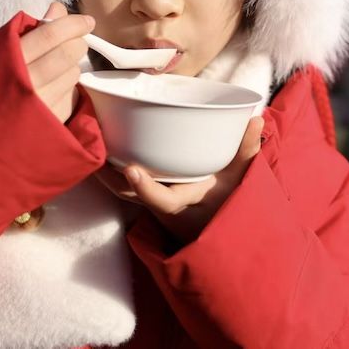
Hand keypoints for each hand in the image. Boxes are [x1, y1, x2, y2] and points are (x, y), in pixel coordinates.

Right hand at [20, 3, 93, 122]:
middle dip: (77, 43)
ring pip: (73, 74)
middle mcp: (26, 84)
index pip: (50, 35)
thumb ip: (29, 30)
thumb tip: (58, 9)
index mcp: (8, 61)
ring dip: (71, 66)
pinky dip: (67, 87)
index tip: (86, 21)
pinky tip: (51, 89)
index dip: (73, 24)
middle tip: (74, 41)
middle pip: (68, 54)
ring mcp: (40, 107)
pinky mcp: (50, 123)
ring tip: (54, 69)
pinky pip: (71, 96)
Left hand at [95, 116, 265, 244]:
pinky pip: (126, 188)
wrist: (219, 229)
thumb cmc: (230, 199)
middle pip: (133, 197)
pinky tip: (102, 152)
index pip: (165, 201)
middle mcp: (167, 206)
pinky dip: (113, 173)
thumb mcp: (242, 177)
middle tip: (97, 153)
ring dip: (107, 175)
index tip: (132, 171)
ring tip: (92, 149)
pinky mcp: (148, 198)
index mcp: (189, 202)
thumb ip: (248, 149)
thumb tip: (257, 119)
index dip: (147, 189)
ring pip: (124, 193)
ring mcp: (155, 204)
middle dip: (112, 179)